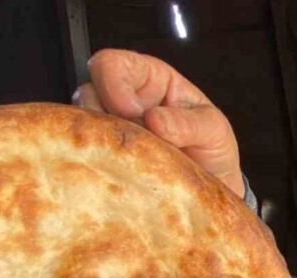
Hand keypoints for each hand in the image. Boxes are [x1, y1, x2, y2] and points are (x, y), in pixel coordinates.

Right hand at [73, 49, 245, 198]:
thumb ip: (189, 123)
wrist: (207, 193)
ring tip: (135, 161)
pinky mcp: (104, 160)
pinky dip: (100, 164)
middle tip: (133, 142)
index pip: (113, 64)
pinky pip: (87, 157)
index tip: (130, 111)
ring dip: (104, 144)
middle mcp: (122, 101)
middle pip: (87, 93)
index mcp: (150, 80)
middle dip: (105, 117)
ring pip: (83, 128)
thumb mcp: (213, 131)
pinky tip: (124, 174)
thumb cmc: (211, 151)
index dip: (113, 83)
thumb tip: (155, 119)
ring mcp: (110, 132)